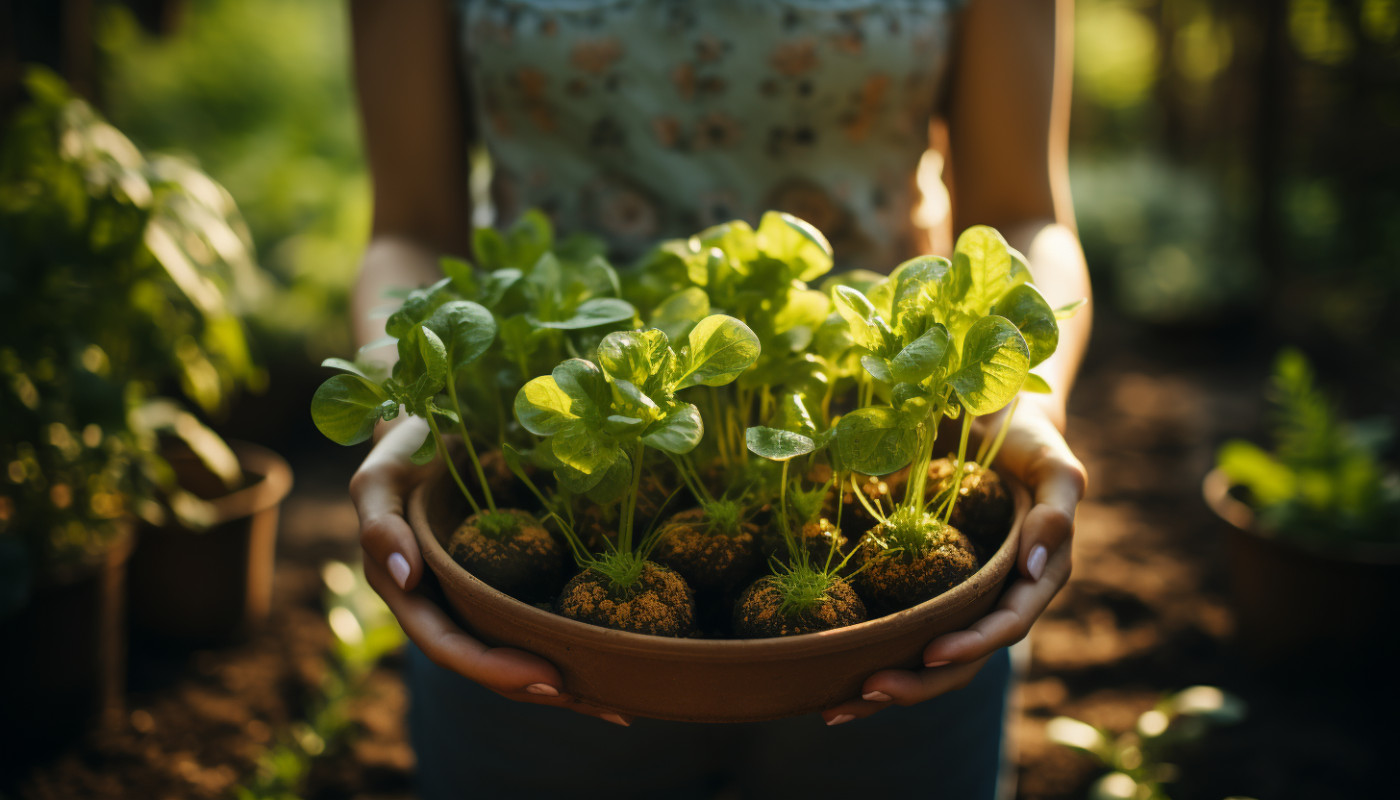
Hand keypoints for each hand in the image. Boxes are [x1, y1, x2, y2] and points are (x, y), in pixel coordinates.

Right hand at [352, 418, 630, 725]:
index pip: (448, 645)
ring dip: (562, 682)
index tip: (547, 677)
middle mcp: (441, 605)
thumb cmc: (404, 450)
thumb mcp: (381, 477)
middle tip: (604, 702)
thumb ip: (381, 524)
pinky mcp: (504, 579)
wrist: (428, 428)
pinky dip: (569, 643)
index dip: (493, 668)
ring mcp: (473, 595)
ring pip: (513, 650)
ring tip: (618, 701)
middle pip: (487, 663)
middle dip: (540, 688)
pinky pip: (533, 618)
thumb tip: (408, 576)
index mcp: (407, 594)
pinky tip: (616, 659)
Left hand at [822, 399, 1085, 724]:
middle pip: (963, 660)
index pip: (1005, 625)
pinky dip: (869, 654)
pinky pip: (902, 629)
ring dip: (887, 688)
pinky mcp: (928, 589)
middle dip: (918, 684)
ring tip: (837, 707)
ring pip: (929, 659)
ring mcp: (962, 599)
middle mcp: (999, 598)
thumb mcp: (1053, 463)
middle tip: (868, 690)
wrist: (995, 417)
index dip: (971, 645)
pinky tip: (827, 678)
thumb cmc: (1028, 438)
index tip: (929, 654)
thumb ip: (1056, 511)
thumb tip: (1034, 570)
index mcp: (1037, 579)